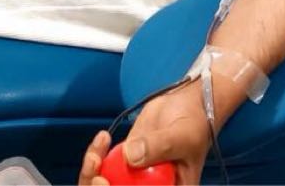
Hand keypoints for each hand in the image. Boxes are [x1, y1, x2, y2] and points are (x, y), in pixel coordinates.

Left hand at [80, 82, 212, 184]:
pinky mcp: (122, 164)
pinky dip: (94, 158)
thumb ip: (160, 146)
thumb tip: (130, 156)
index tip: (108, 184)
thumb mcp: (183, 137)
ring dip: (91, 176)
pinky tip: (102, 140)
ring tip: (95, 155)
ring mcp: (133, 180)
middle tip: (96, 176)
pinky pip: (100, 169)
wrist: (185, 105)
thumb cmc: (194, 126)